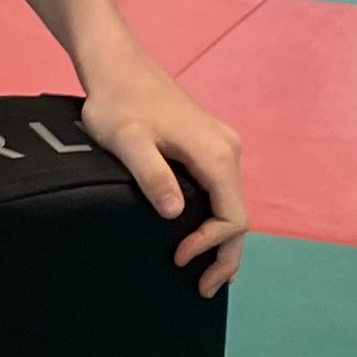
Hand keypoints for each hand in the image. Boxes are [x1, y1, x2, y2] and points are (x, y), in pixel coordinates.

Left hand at [78, 47, 248, 294]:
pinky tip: (202, 240)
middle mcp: (227, 150)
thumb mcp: (128, 141)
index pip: (233, 215)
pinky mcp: (208, 146)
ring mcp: (220, 147)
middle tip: (204, 290)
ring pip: (232, 205)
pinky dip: (216, 221)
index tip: (178, 258)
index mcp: (215, 153)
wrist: (116, 66)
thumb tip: (175, 213)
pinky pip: (221, 192)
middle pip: (239, 215)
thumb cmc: (117, 101)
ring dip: (221, 241)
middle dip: (225, 255)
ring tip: (204, 275)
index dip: (211, 244)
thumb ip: (152, 176)